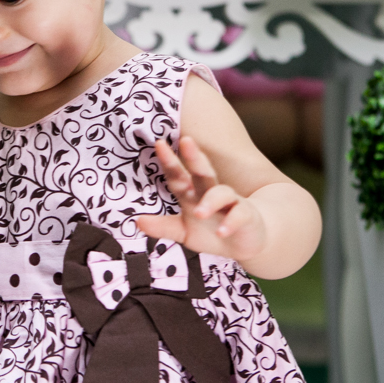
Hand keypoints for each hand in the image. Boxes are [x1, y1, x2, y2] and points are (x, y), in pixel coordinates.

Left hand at [136, 137, 267, 263]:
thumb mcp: (184, 232)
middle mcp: (210, 194)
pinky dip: (231, 223)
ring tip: (199, 212)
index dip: (169, 161)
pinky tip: (223, 232)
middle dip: (194, 157)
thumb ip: (163, 227)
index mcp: (192, 195)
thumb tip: (137, 221)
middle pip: (202, 172)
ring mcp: (230, 203)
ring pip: (222, 193)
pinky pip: (239, 215)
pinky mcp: (246, 216)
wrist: (246, 241)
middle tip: (186, 141)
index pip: (178, 176)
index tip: (159, 144)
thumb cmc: (212, 230)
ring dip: (210, 201)